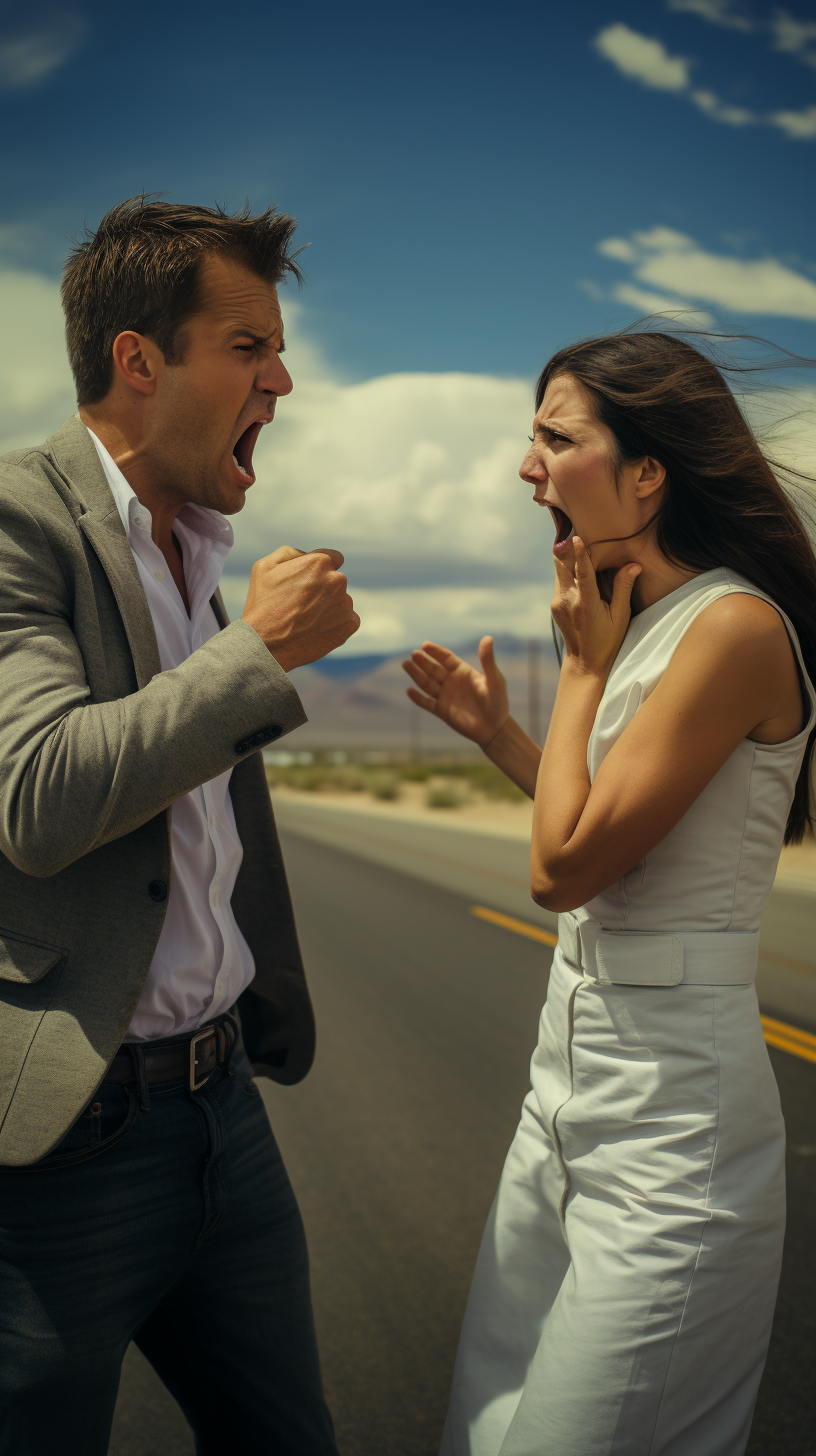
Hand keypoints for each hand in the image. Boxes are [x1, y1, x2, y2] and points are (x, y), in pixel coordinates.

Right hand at [242, 546, 359, 671]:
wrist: (266, 645)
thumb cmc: (263, 605)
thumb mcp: (265, 566)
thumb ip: (291, 553)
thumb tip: (307, 555)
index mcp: (320, 562)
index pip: (333, 558)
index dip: (319, 570)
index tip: (308, 582)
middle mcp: (337, 580)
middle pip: (335, 581)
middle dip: (323, 589)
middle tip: (302, 604)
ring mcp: (346, 604)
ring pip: (340, 601)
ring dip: (328, 607)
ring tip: (306, 620)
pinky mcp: (350, 624)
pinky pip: (347, 619)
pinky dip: (335, 624)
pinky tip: (316, 630)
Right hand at [402, 637, 509, 746]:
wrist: (494, 728)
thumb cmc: (498, 701)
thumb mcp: (494, 679)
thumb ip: (488, 660)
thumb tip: (488, 638)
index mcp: (463, 671)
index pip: (446, 658)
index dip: (436, 652)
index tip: (425, 645)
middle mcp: (452, 682)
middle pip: (434, 669)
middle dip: (423, 662)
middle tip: (414, 654)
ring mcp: (445, 696)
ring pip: (427, 683)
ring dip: (416, 674)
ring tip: (406, 664)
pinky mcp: (442, 711)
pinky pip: (427, 703)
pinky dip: (418, 698)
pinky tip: (409, 691)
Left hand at [552, 537, 640, 677]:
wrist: (585, 662)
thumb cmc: (608, 640)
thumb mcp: (620, 616)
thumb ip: (624, 588)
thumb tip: (634, 565)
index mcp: (585, 604)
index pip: (582, 573)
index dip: (580, 554)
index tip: (577, 537)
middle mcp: (567, 601)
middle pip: (562, 566)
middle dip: (568, 549)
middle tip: (576, 531)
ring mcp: (558, 603)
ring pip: (559, 572)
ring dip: (567, 559)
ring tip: (577, 544)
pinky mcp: (555, 605)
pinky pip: (560, 581)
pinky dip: (567, 572)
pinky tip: (577, 567)